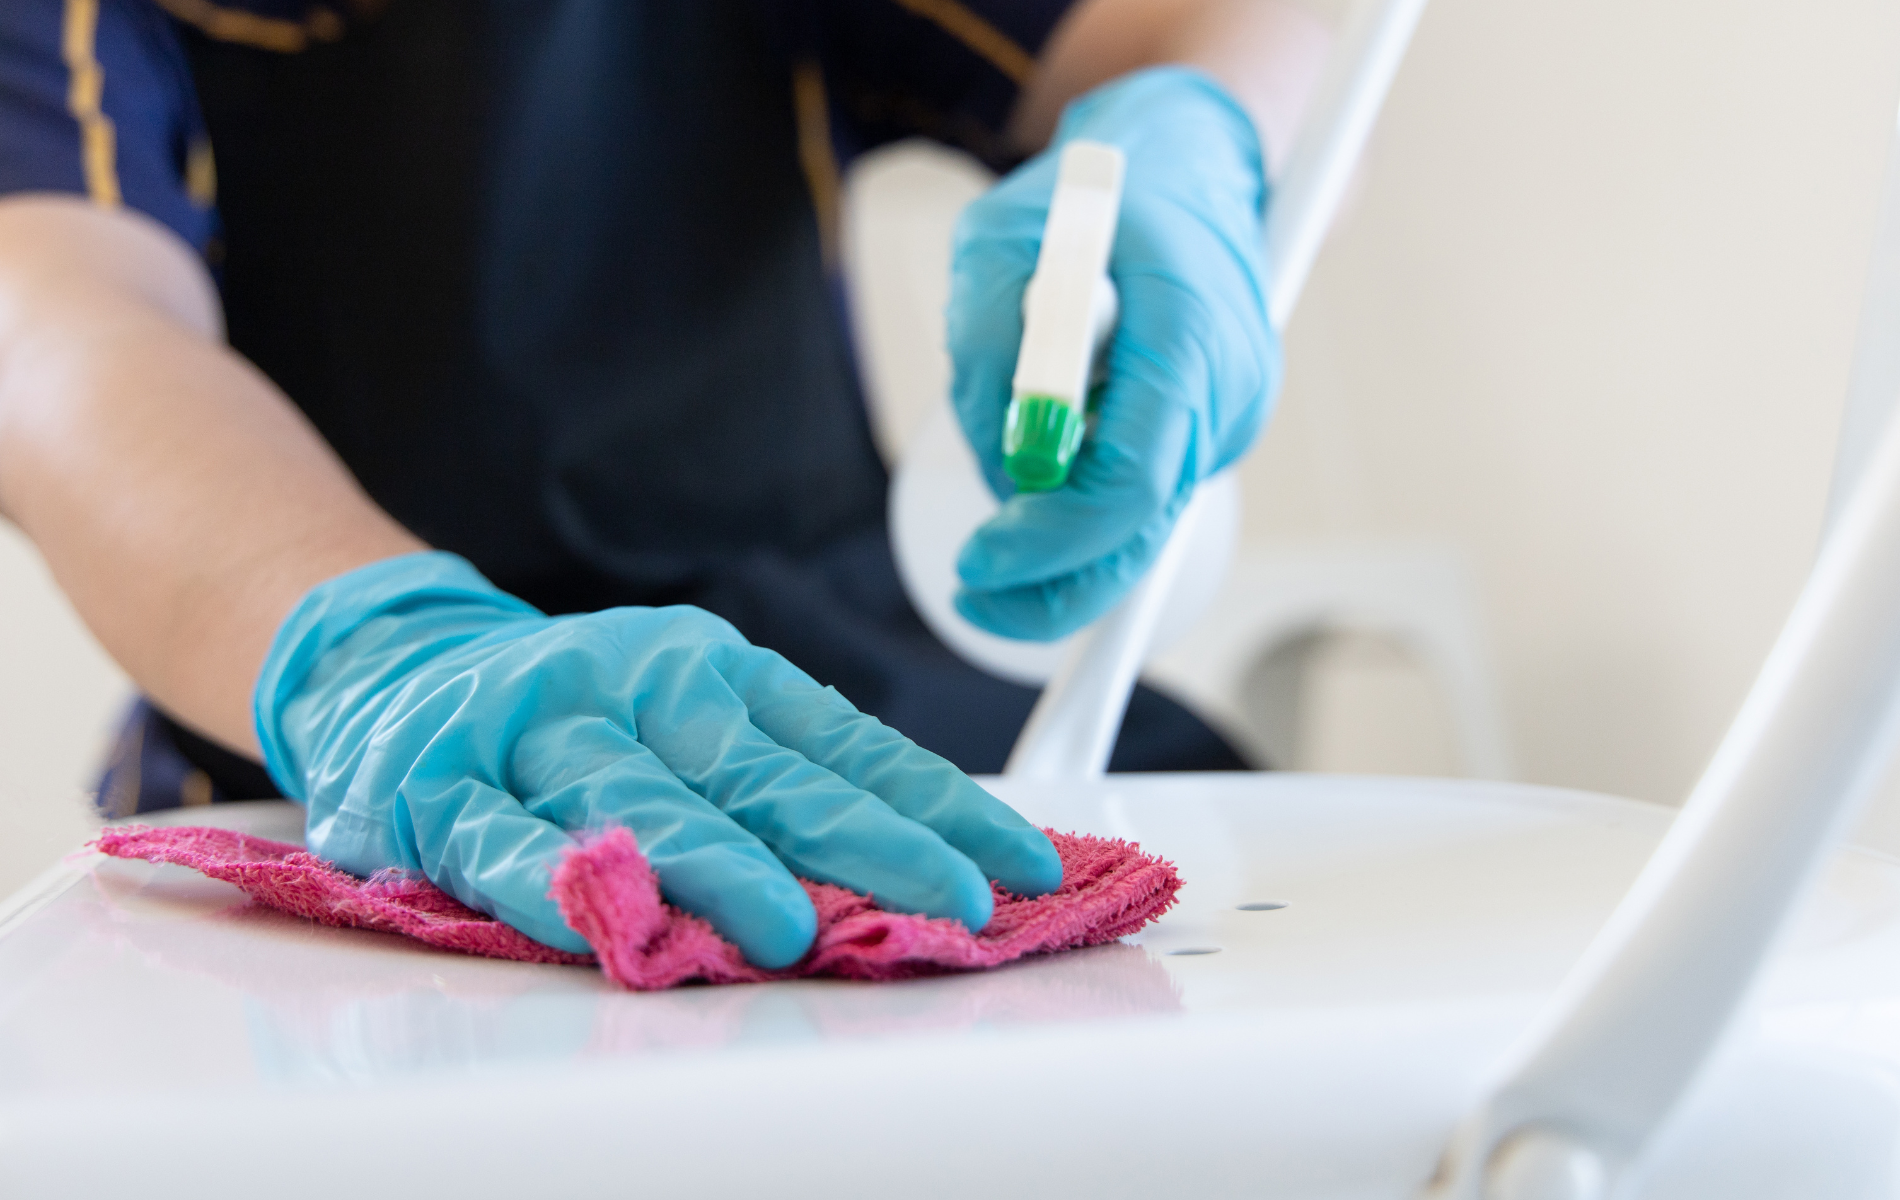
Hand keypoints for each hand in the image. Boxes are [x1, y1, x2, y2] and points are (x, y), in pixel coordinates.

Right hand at [253, 552, 1062, 968]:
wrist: (390, 662)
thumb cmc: (575, 709)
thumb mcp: (690, 712)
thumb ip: (783, 781)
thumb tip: (925, 859)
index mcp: (712, 672)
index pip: (844, 745)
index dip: (936, 806)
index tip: (1020, 865)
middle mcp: (633, 686)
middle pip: (760, 775)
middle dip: (865, 844)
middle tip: (947, 901)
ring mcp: (533, 730)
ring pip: (635, 799)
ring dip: (715, 863)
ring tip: (789, 926)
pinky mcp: (435, 782)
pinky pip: (493, 837)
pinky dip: (547, 879)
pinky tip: (604, 918)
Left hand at [947, 67, 1280, 639]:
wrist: (1190, 161)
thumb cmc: (1094, 194)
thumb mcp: (999, 236)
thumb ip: (987, 341)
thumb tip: (1002, 466)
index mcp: (1188, 330)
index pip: (1132, 479)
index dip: (1053, 539)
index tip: (981, 561)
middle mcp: (1230, 388)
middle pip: (1144, 531)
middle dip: (1054, 582)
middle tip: (973, 595)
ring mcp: (1235, 417)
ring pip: (1138, 521)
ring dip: (1061, 527)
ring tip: (1007, 455)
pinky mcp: (1218, 432)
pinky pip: (1144, 494)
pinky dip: (1087, 500)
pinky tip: (1054, 448)